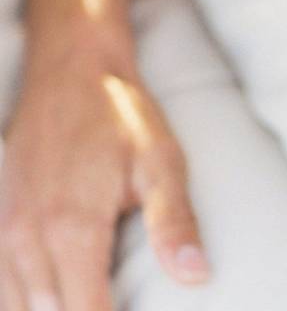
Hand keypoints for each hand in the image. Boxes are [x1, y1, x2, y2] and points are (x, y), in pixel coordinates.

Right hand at [0, 43, 208, 310]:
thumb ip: (175, 223)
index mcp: (72, 229)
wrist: (71, 70)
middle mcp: (28, 238)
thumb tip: (197, 276)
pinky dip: (21, 301)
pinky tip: (52, 295)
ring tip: (94, 301)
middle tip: (120, 308)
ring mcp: (5, 230)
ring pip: (16, 306)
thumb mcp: (162, 163)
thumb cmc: (121, 116)